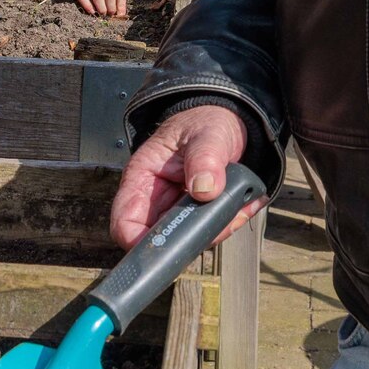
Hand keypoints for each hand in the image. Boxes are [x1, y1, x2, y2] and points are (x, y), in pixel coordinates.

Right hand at [112, 102, 261, 248]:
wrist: (224, 124)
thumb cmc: (206, 123)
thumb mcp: (208, 134)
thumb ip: (205, 157)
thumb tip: (205, 190)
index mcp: (142, 177)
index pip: (124, 222)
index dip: (140, 242)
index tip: (171, 245)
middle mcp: (154, 199)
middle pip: (160, 239)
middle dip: (194, 236)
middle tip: (225, 219)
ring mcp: (175, 209)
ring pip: (188, 239)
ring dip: (218, 228)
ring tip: (239, 204)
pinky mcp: (195, 214)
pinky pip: (209, 231)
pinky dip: (229, 222)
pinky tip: (243, 202)